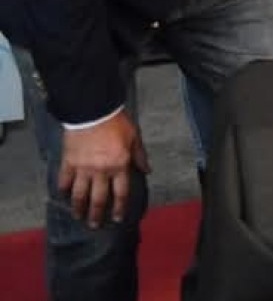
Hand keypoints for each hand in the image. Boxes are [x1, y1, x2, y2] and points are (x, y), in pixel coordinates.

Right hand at [59, 110, 148, 228]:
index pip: (120, 193)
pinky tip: (62, 196)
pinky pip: (64, 180)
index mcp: (119, 166)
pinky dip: (62, 189)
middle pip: (98, 198)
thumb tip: (147, 170)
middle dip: (97, 214)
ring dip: (79, 207)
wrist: (93, 111)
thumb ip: (140, 156)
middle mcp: (101, 171)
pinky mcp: (68, 162)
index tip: (118, 219)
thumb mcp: (135, 138)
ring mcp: (82, 168)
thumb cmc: (117, 123)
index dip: (120, 208)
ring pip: (79, 194)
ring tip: (78, 216)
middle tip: (95, 225)